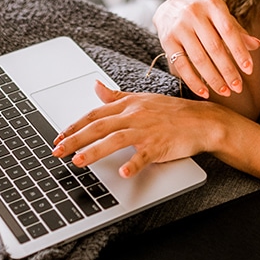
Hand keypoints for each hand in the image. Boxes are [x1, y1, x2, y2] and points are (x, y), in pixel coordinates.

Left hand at [52, 80, 221, 176]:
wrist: (202, 121)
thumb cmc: (172, 112)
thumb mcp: (142, 99)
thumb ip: (116, 96)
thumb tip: (96, 86)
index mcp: (128, 105)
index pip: (95, 113)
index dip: (74, 125)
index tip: (58, 136)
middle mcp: (134, 115)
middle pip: (99, 126)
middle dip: (75, 139)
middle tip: (57, 151)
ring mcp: (147, 130)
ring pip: (115, 139)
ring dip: (94, 150)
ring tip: (77, 161)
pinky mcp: (160, 145)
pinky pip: (144, 155)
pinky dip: (133, 164)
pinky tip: (122, 173)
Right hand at [152, 0, 259, 98]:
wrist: (169, 6)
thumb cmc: (203, 14)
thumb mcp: (220, 15)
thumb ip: (237, 30)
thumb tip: (256, 45)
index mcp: (212, 5)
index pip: (229, 30)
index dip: (239, 51)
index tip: (249, 70)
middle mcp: (194, 14)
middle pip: (214, 47)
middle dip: (228, 70)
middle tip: (238, 87)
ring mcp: (179, 27)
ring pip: (198, 58)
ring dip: (213, 79)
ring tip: (225, 91)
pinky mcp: (167, 41)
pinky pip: (182, 65)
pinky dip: (194, 82)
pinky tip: (205, 92)